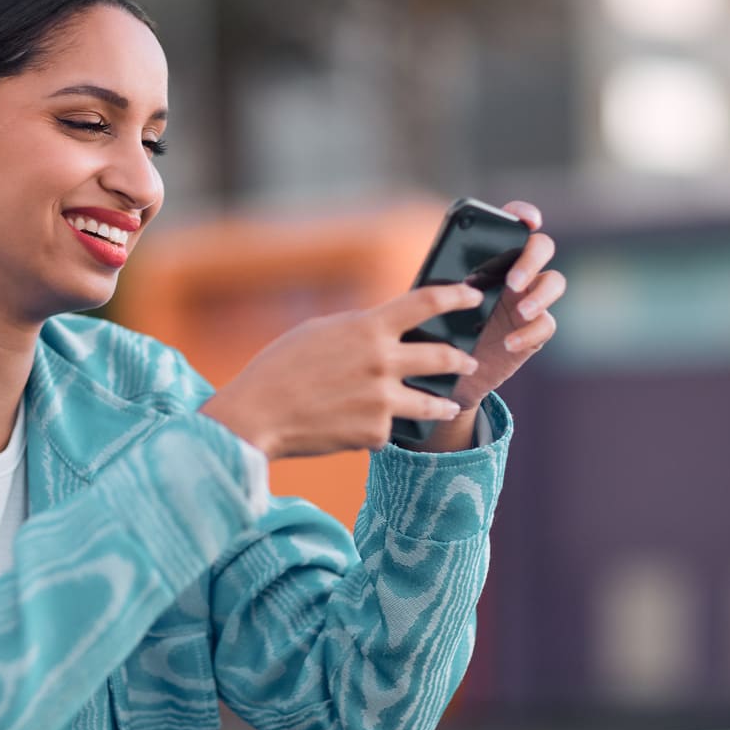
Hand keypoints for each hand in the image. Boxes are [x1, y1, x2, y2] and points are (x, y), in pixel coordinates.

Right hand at [200, 283, 484, 459]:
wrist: (258, 415)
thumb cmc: (279, 368)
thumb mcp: (319, 332)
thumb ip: (358, 329)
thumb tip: (384, 329)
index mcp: (368, 328)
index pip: (426, 302)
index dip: (456, 296)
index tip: (472, 296)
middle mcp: (382, 363)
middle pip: (443, 357)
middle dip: (461, 360)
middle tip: (468, 362)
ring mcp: (382, 401)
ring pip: (432, 403)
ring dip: (444, 403)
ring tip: (449, 405)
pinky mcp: (374, 433)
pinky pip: (389, 428)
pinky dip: (379, 427)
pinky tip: (362, 427)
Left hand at [449, 201, 565, 411]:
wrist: (446, 372)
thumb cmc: (436, 328)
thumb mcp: (432, 303)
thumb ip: (442, 284)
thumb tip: (447, 280)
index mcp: (491, 257)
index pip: (514, 225)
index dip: (525, 214)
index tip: (528, 221)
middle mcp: (515, 272)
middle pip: (542, 247)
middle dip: (531, 260)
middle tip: (511, 282)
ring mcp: (529, 300)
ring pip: (555, 281)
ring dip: (541, 295)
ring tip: (521, 312)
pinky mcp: (534, 331)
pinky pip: (547, 325)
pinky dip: (530, 333)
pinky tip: (509, 344)